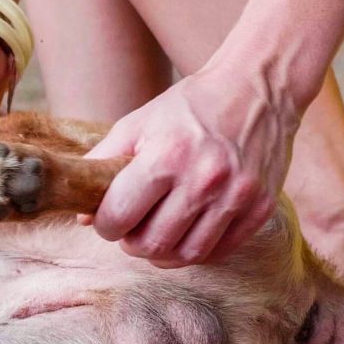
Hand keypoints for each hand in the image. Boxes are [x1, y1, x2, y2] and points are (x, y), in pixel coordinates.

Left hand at [83, 61, 298, 266]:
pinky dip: (196, 250)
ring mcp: (236, 196)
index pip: (120, 216)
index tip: (108, 219)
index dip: (105, 224)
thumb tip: (83, 214)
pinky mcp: (260, 208)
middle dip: (132, 243)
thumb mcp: (139, 122)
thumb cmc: (191, 105)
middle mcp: (204, 179)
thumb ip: (104, 163)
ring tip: (158, 234)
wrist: (257, 87)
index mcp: (167, 155)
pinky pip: (219, 251)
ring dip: (163, 253)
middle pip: (152, 244)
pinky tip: (187, 233)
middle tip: (132, 229)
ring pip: (187, 255)